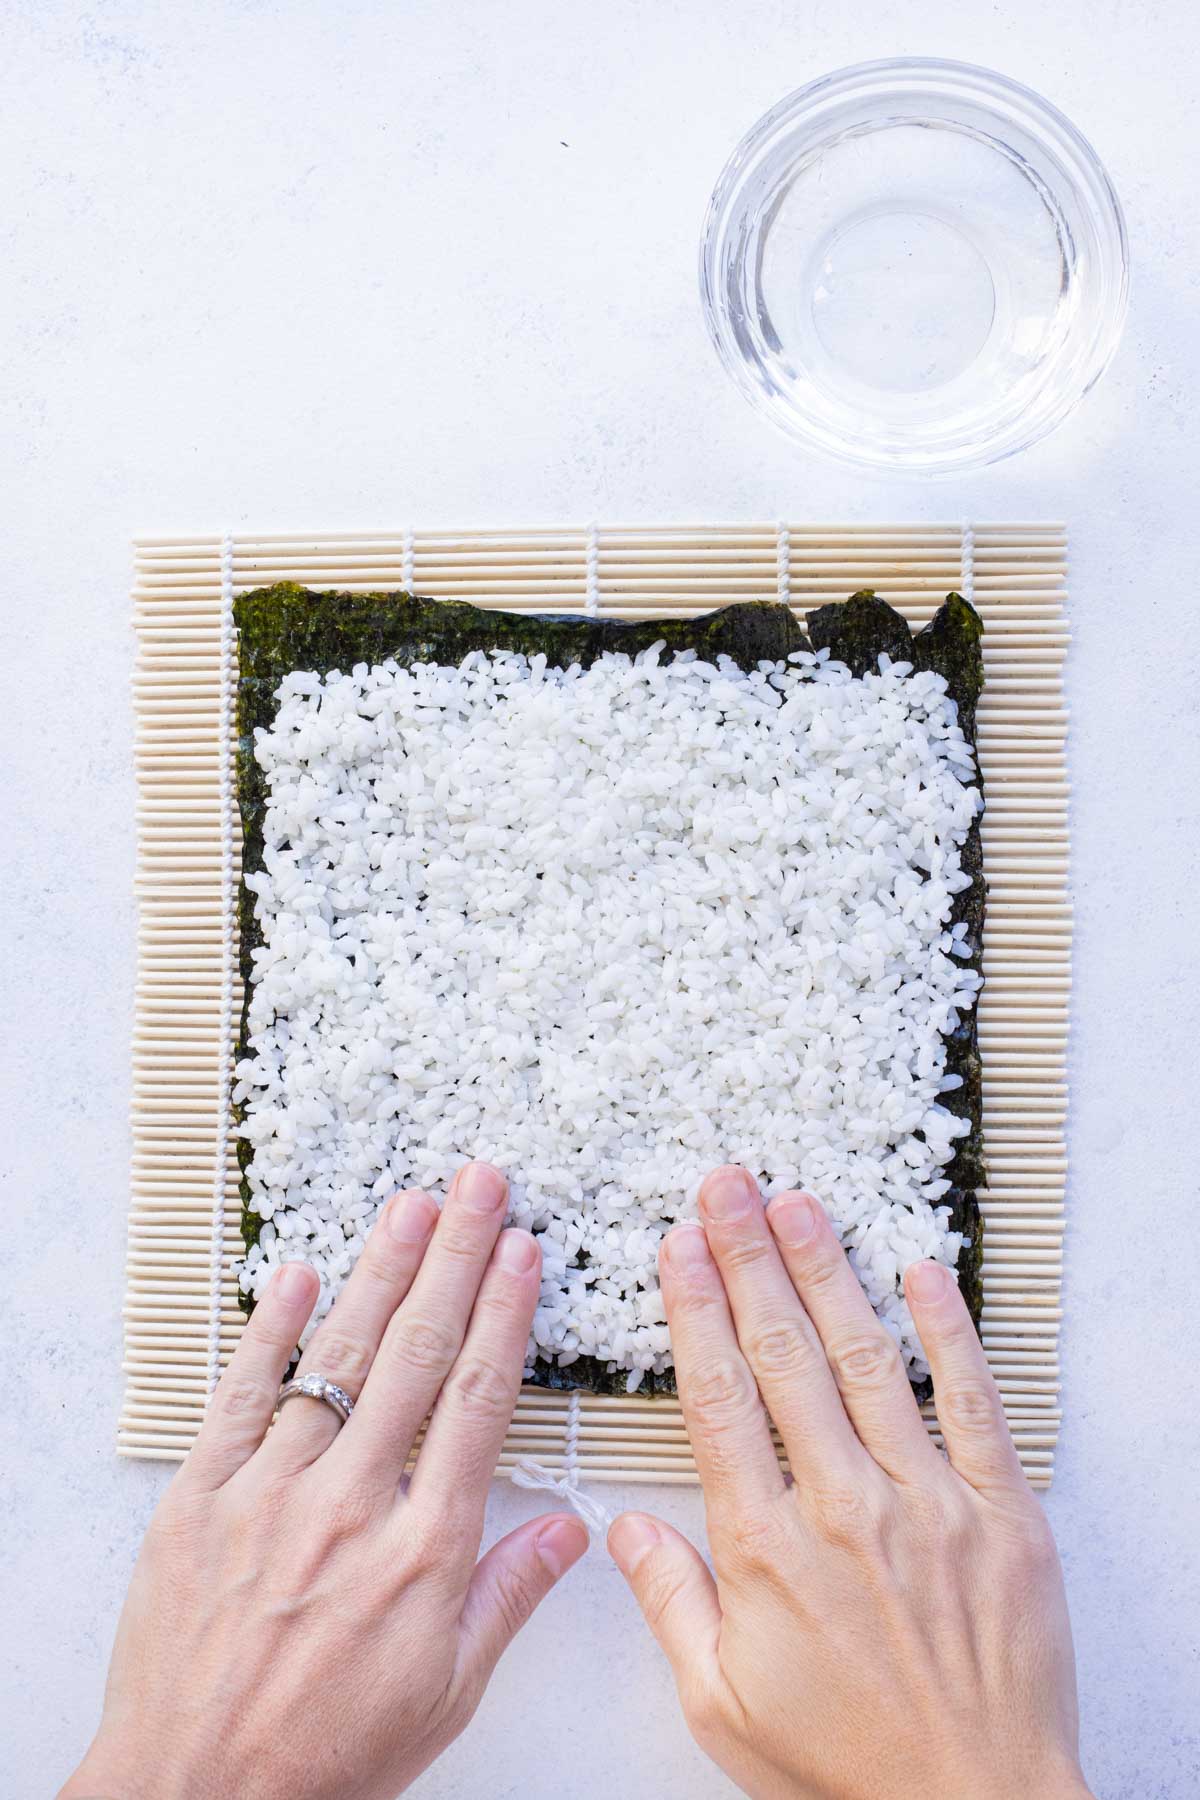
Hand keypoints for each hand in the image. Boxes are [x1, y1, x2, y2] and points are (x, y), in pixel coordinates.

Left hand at [63, 1162, 587, 1799]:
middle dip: (455, 1258)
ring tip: (410, 1207)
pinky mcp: (200, 1498)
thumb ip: (509, 1597)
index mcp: (421, 1550)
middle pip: (415, 1355)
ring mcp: (270, 1493)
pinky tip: (298, 1274)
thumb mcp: (447, 1693)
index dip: (504, 1316)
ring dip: (377, 1272)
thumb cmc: (324, 1756)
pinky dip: (270, 1330)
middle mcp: (349, 1505)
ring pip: (336, 1359)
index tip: (523, 1254)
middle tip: (479, 1187)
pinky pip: (240, 1396)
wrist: (196, 1796)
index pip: (475, 1402)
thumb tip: (571, 1531)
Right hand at [609, 1167, 1089, 1799]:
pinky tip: (922, 1272)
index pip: (718, 1400)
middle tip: (727, 1187)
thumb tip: (618, 1528)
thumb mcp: (723, 1707)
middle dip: (749, 1258)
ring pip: (865, 1361)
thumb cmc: (847, 1768)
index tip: (676, 1247)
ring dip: (828, 1272)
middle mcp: (843, 1508)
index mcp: (768, 1550)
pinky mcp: (1000, 1511)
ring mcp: (927, 1501)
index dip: (695, 1311)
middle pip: (783, 1355)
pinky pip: (972, 1402)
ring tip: (798, 1203)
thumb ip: (672, 1605)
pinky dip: (948, 1331)